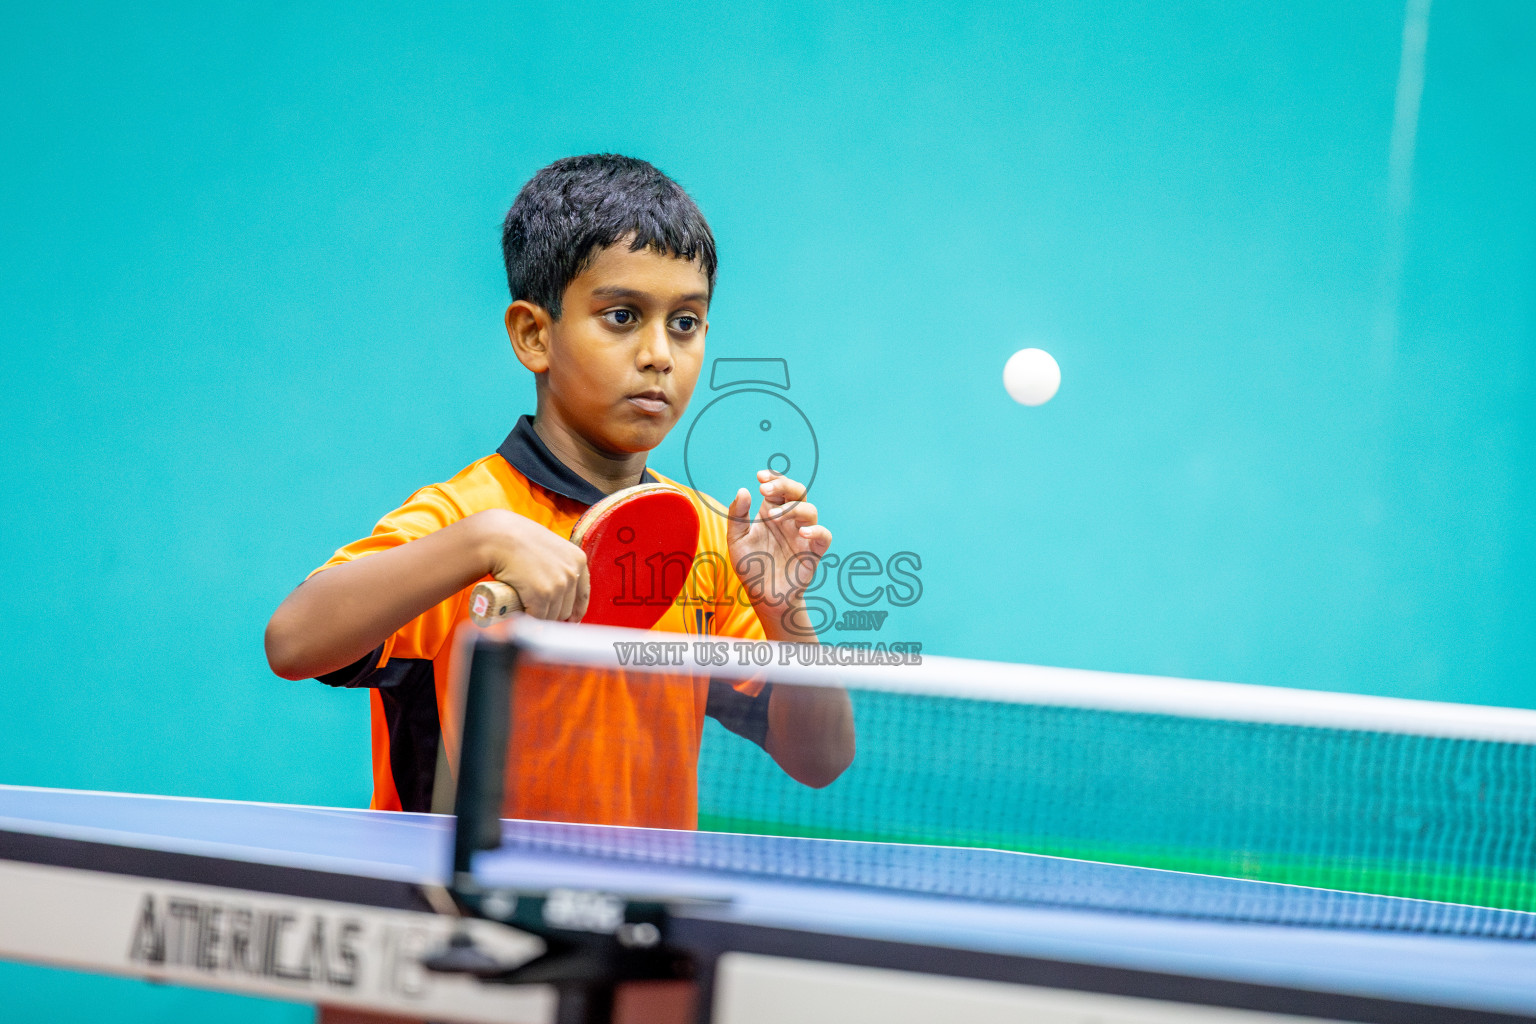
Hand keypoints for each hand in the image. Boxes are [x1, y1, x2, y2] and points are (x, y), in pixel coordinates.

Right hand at [471, 509, 589, 621]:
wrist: (497, 537)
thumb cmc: (517, 541)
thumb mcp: (549, 548)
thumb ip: (559, 566)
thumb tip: (561, 591)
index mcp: (577, 559)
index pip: (582, 595)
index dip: (575, 611)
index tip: (570, 620)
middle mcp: (572, 572)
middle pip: (567, 610)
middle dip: (553, 614)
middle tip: (536, 609)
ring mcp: (558, 584)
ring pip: (553, 617)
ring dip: (539, 616)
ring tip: (526, 606)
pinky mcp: (542, 595)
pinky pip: (539, 618)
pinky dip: (530, 620)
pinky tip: (521, 612)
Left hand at [725, 471, 831, 611]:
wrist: (763, 596)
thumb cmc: (751, 566)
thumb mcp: (737, 540)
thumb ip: (738, 516)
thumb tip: (743, 490)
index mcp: (771, 512)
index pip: (777, 487)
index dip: (773, 477)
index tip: (760, 477)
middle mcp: (789, 520)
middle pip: (797, 491)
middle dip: (784, 484)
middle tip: (765, 489)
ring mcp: (803, 534)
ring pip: (810, 510)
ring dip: (793, 508)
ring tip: (773, 516)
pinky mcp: (814, 552)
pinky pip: (824, 535)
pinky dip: (817, 530)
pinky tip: (802, 532)